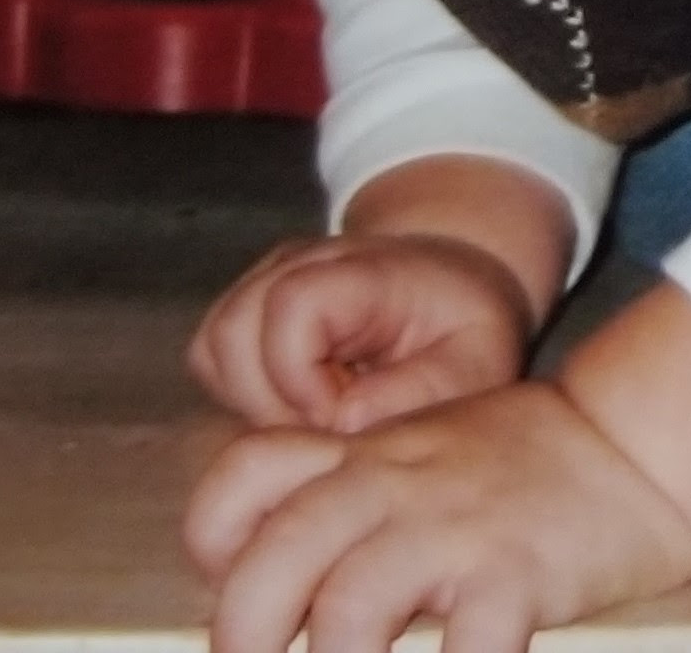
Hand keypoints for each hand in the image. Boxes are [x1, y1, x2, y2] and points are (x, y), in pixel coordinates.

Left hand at [184, 380, 690, 652]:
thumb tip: (294, 580)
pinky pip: (466, 649)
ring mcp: (452, 528)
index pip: (250, 472)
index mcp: (363, 453)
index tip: (225, 590)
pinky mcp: (515, 573)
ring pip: (351, 608)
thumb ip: (359, 495)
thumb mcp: (423, 450)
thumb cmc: (524, 463)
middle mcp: (392, 484)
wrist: (635, 442)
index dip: (214, 538)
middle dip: (243, 632)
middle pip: (280, 554)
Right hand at [190, 233, 535, 433]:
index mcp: (362, 268)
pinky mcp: (246, 307)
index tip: (346, 417)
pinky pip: (211, 358)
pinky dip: (242, 395)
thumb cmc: (465, 326)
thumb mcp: (478, 361)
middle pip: (234, 332)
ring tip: (317, 418)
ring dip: (254, 403)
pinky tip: (297, 407)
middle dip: (275, 404)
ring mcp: (264, 279)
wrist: (449, 282)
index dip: (303, 378)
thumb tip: (345, 421)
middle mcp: (299, 261)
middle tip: (331, 428)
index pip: (292, 306)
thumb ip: (423, 391)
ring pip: (213, 348)